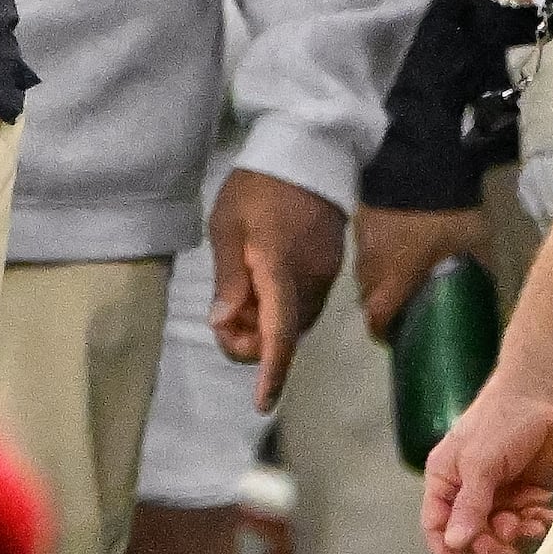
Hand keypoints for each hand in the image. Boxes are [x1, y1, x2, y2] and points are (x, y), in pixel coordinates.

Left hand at [208, 166, 345, 411]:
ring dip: (265, 327)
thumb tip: (224, 322)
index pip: (280, 333)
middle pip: (285, 334)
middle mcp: (311, 280)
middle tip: (222, 320)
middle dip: (252, 343)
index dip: (271, 370)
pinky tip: (258, 290)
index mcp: (281, 269)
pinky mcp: (331, 267)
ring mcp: (326, 275)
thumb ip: (229, 279)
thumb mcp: (227, 227)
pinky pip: (303, 304)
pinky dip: (280, 310)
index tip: (262, 403)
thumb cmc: (257, 186)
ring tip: (236, 300)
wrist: (308, 150)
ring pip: (295, 322)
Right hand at [354, 205, 487, 340]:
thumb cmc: (447, 215)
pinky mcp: (362, 221)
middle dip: (385, 307)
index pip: (377, 318)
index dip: (386, 333)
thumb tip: (487, 298)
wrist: (421, 163)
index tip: (400, 337)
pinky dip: (381, 256)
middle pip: (368, 298)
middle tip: (408, 306)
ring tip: (404, 276)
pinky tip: (399, 247)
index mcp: (394, 277)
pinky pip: (368, 250)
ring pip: (366, 274)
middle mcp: (371, 265)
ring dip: (382, 281)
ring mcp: (363, 242)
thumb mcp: (474, 247)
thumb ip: (475, 276)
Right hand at [420, 364, 552, 553]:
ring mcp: (500, 493)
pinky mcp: (529, 492)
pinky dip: (536, 525)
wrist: (546, 392)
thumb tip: (454, 544)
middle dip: (490, 546)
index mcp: (446, 480)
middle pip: (472, 537)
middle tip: (510, 546)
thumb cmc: (502, 420)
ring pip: (502, 534)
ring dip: (516, 535)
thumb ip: (470, 506)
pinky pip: (528, 523)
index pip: (437, 527)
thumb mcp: (480, 464)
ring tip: (532, 522)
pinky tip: (545, 514)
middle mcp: (470, 491)